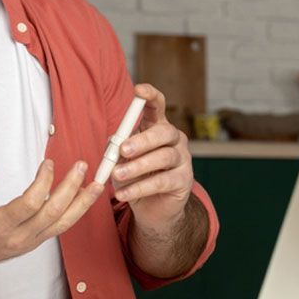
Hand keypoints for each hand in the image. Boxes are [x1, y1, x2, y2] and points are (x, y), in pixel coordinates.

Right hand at [0, 158, 102, 274]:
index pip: (29, 204)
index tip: (48, 163)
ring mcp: (30, 241)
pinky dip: (76, 211)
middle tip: (81, 166)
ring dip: (82, 203)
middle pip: (53, 213)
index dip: (43, 182)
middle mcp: (18, 237)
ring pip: (63, 224)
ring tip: (98, 184)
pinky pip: (61, 227)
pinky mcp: (37, 241)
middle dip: (70, 188)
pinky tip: (86, 196)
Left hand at [111, 83, 193, 231]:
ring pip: (163, 157)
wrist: (151, 208)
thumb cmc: (135, 177)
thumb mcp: (121, 160)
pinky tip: (123, 193)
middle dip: (142, 140)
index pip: (158, 105)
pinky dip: (140, 188)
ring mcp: (183, 159)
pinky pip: (162, 182)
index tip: (138, 90)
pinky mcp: (184, 181)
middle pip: (163, 132)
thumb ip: (117, 149)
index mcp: (157, 127)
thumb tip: (114, 144)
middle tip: (123, 150)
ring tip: (117, 175)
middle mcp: (174, 139)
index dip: (150, 95)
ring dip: (137, 166)